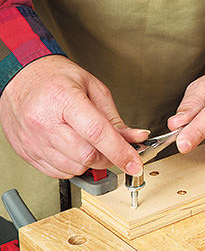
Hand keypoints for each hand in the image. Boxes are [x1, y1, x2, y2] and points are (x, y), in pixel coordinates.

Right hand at [0, 56, 147, 177]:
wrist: (22, 77)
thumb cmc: (57, 78)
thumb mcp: (94, 88)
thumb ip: (115, 118)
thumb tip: (136, 138)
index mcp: (63, 99)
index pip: (97, 133)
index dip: (120, 151)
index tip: (134, 163)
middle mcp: (44, 121)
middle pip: (87, 155)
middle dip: (108, 158)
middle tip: (113, 148)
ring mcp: (33, 139)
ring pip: (73, 168)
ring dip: (90, 163)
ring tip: (89, 144)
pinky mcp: (26, 152)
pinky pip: (57, 173)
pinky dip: (72, 167)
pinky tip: (73, 150)